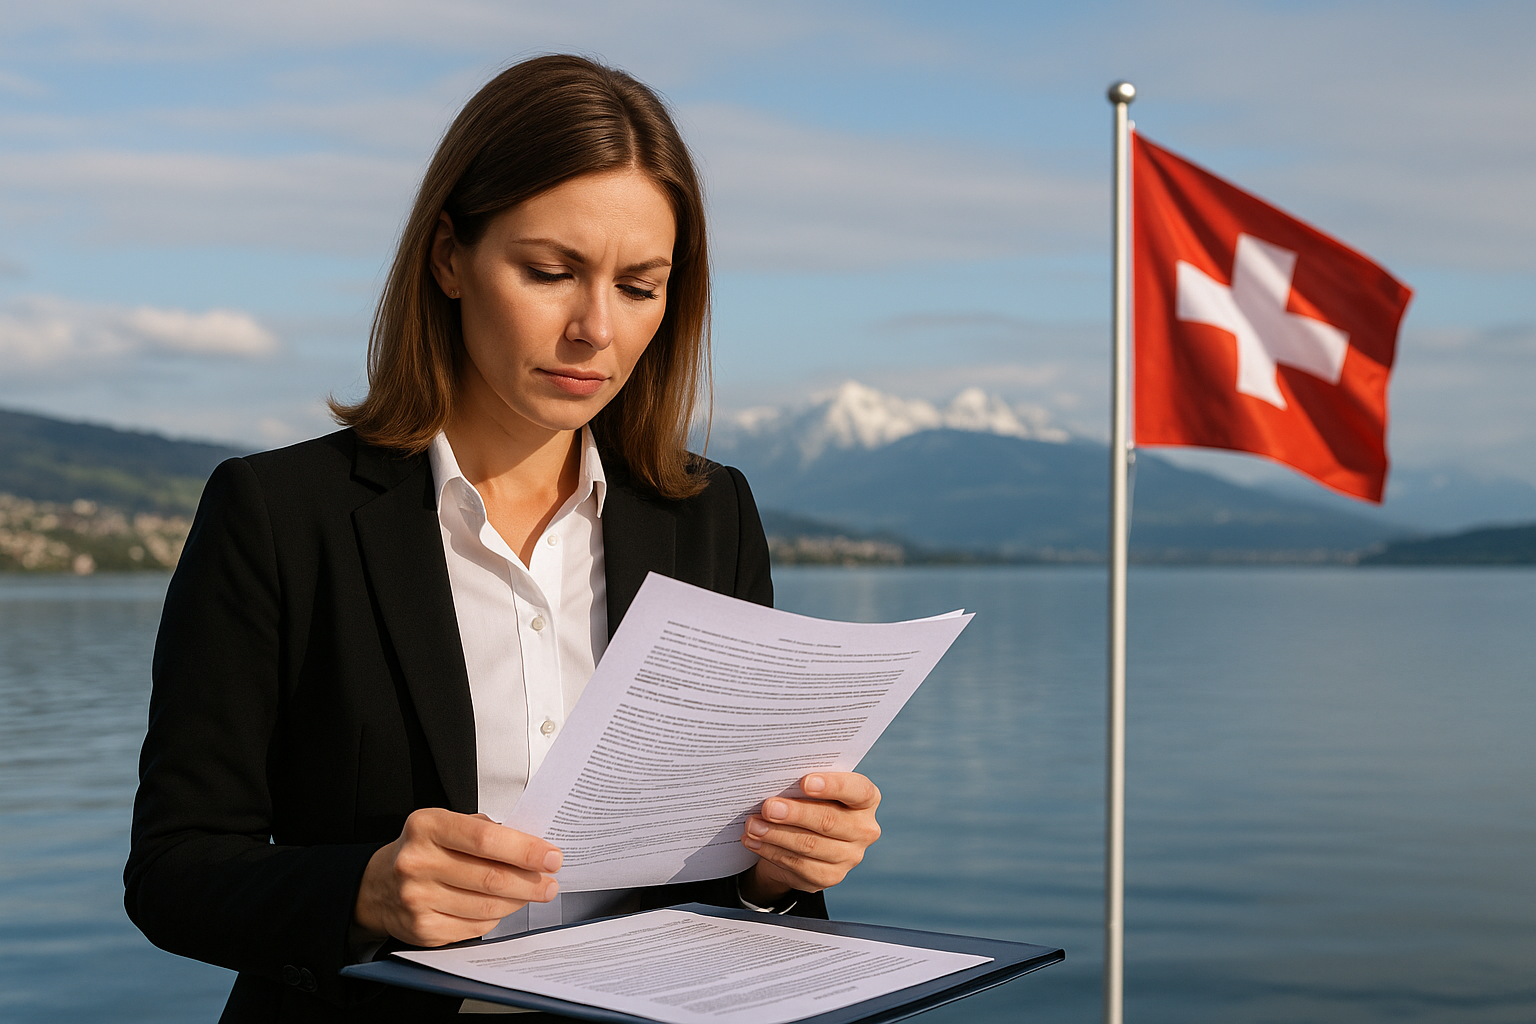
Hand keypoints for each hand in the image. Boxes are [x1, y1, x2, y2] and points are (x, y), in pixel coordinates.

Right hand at [353, 808, 560, 946]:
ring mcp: (417, 898)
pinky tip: (502, 907)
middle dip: (530, 881)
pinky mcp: (422, 928)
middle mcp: (417, 862)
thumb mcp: (446, 825)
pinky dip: (495, 918)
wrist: (377, 887)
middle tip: (550, 882)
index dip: (525, 850)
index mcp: (427, 826)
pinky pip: (474, 927)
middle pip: (490, 877)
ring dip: (518, 901)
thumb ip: (485, 831)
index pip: (486, 839)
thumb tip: (533, 847)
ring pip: (486, 906)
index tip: (551, 856)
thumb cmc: (424, 850)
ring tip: (532, 893)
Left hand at [739, 772, 880, 903]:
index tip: (805, 782)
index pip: (858, 791)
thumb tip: (775, 781)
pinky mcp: (830, 877)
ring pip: (810, 845)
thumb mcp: (814, 789)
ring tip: (753, 825)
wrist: (806, 839)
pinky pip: (798, 865)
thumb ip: (805, 784)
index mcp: (866, 800)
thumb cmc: (811, 802)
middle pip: (829, 821)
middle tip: (768, 807)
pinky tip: (754, 842)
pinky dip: (772, 852)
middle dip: (795, 814)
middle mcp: (864, 829)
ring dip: (776, 835)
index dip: (833, 786)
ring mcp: (850, 856)